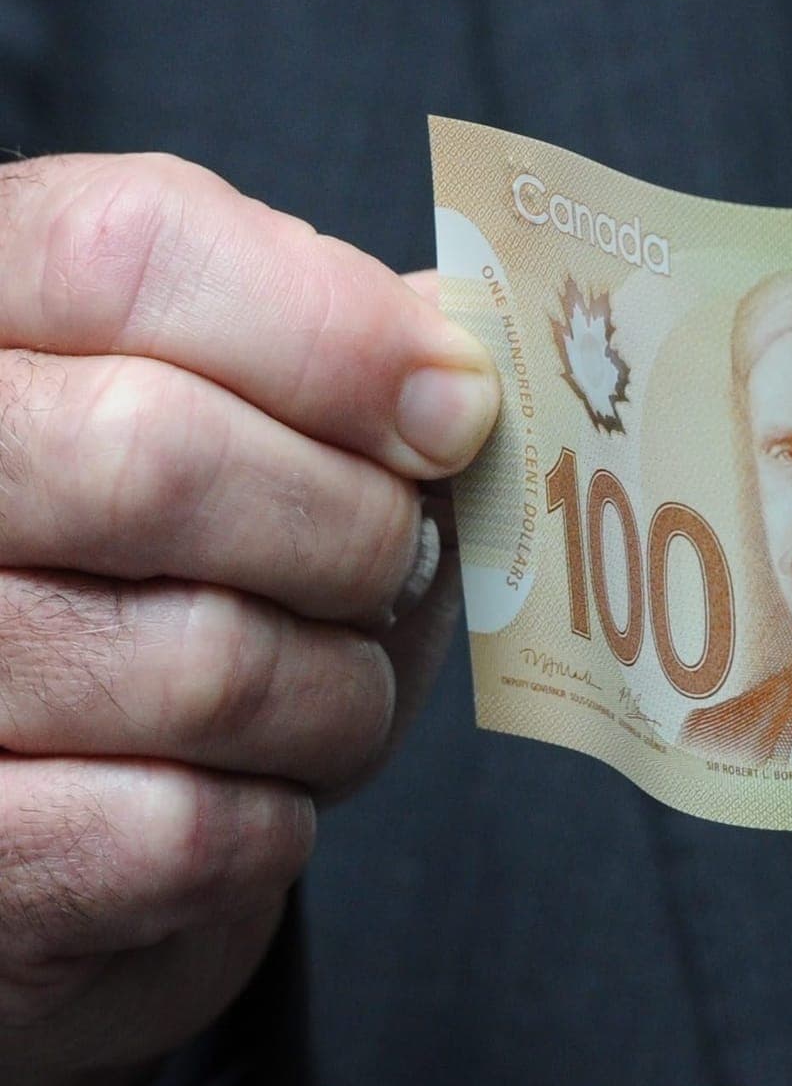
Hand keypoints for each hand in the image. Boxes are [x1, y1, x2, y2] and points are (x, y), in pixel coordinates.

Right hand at [0, 155, 496, 1085]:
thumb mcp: (229, 419)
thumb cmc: (154, 580)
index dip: (331, 331)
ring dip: (340, 697)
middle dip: (349, 529)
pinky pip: (186, 833)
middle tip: (393, 567)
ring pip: (201, 664)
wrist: (41, 811)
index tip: (455, 409)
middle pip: (155, 456)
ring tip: (331, 692)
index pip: (128, 252)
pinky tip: (256, 792)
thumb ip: (322, 358)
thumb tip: (454, 369)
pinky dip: (277, 822)